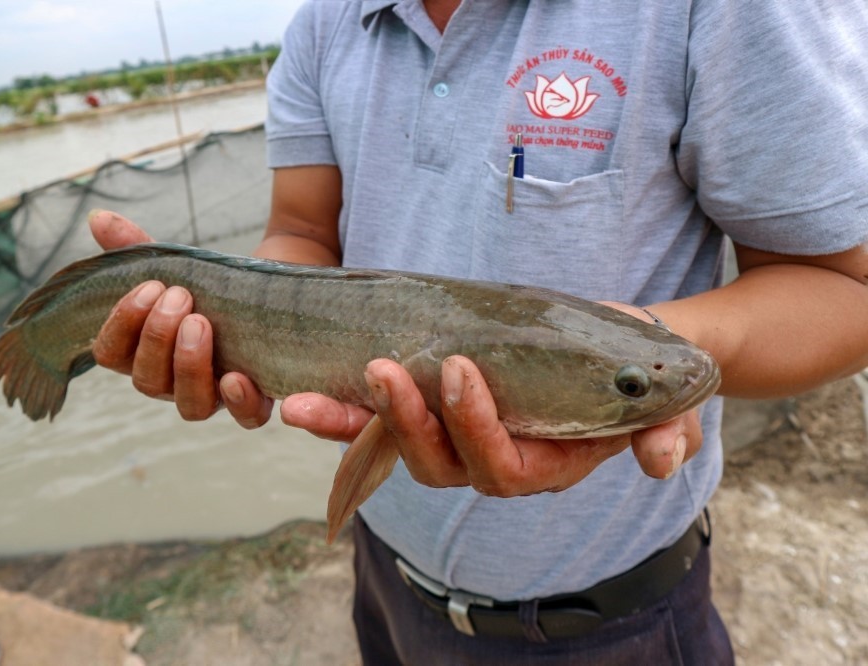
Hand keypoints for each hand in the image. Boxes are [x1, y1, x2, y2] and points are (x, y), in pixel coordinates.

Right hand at [87, 210, 272, 427]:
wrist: (271, 293)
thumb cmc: (211, 287)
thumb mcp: (177, 266)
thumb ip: (138, 247)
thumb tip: (99, 218)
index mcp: (143, 353)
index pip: (111, 354)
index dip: (122, 324)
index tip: (149, 286)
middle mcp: (172, 382)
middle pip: (148, 381)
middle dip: (157, 337)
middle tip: (179, 296)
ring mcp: (212, 396)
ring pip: (190, 406)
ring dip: (189, 365)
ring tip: (201, 322)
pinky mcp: (254, 398)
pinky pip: (245, 417)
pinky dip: (239, 403)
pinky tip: (235, 375)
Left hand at [282, 357, 700, 495]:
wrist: (609, 349)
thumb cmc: (632, 370)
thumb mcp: (661, 396)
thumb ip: (665, 429)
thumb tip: (660, 460)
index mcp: (543, 464)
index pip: (503, 467)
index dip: (478, 426)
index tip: (460, 369)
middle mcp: (490, 461)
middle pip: (439, 465)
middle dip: (409, 421)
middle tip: (386, 370)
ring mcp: (452, 440)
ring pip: (396, 449)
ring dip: (354, 424)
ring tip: (306, 399)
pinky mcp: (425, 413)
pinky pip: (375, 423)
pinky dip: (338, 413)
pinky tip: (299, 396)